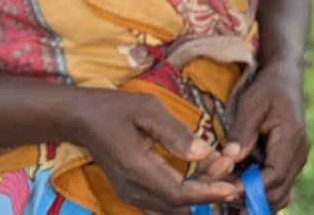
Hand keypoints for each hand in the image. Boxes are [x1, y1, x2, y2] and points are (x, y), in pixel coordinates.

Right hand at [73, 90, 239, 214]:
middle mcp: (134, 189)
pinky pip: (164, 203)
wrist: (81, 119)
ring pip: (173, 208)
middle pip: (179, 205)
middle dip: (209, 191)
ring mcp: (131, 194)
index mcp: (137, 169)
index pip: (179, 194)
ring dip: (198, 194)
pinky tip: (200, 172)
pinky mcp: (133, 192)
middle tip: (227, 165)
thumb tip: (203, 152)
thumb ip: (176, 133)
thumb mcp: (147, 109)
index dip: (208, 193)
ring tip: (218, 167)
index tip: (232, 186)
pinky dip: (186, 193)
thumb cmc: (115, 109)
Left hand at [215, 62, 308, 210]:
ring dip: (254, 199)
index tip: (223, 188)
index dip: (248, 188)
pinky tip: (237, 189)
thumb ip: (241, 132)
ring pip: (279, 195)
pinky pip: (276, 187)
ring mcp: (295, 160)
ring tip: (227, 194)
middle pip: (278, 194)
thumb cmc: (268, 86)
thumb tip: (229, 159)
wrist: (285, 76)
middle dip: (249, 198)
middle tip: (219, 193)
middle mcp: (298, 155)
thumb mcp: (252, 103)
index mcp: (291, 139)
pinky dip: (258, 193)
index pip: (273, 178)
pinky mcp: (287, 162)